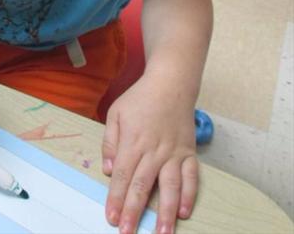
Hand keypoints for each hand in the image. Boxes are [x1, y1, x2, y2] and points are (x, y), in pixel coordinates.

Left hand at [102, 75, 197, 233]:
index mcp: (133, 142)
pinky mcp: (189, 152)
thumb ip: (110, 142)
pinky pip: (192, 176)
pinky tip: (184, 211)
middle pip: (143, 186)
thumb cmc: (140, 98)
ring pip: (170, 186)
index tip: (111, 218)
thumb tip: (108, 170)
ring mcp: (174, 152)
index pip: (123, 176)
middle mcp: (154, 150)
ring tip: (162, 233)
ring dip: (165, 212)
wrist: (171, 83)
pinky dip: (190, 194)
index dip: (116, 199)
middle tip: (127, 233)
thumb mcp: (116, 113)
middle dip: (134, 212)